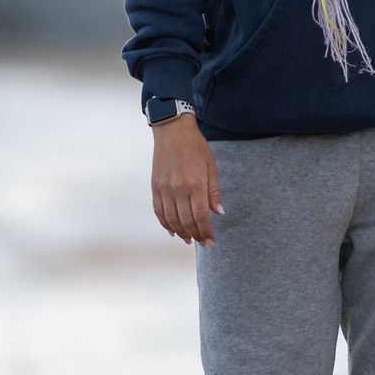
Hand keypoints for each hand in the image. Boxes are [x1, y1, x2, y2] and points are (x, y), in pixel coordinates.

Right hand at [150, 113, 221, 245]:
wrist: (172, 131)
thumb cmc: (196, 147)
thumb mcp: (211, 167)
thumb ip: (214, 192)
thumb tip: (218, 213)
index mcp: (195, 184)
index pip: (201, 216)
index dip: (206, 232)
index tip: (210, 241)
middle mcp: (178, 189)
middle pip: (186, 221)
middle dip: (195, 235)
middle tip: (202, 243)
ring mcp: (164, 188)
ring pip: (171, 219)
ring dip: (180, 232)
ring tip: (188, 239)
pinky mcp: (155, 186)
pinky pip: (159, 211)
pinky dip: (165, 223)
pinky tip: (172, 230)